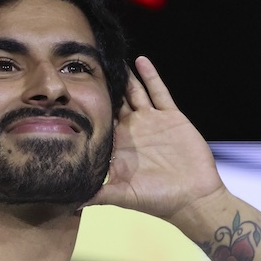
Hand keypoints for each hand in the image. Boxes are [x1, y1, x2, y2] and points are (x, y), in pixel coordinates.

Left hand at [86, 56, 225, 224]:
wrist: (192, 198)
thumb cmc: (155, 200)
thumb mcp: (121, 196)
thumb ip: (97, 195)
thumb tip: (70, 203)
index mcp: (116, 145)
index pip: (96, 122)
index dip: (83, 108)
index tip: (67, 93)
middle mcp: (131, 130)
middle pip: (112, 102)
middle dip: (102, 87)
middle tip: (85, 66)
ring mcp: (151, 121)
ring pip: (133, 93)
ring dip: (124, 77)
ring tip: (110, 57)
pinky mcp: (171, 117)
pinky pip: (159, 92)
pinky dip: (150, 76)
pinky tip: (140, 61)